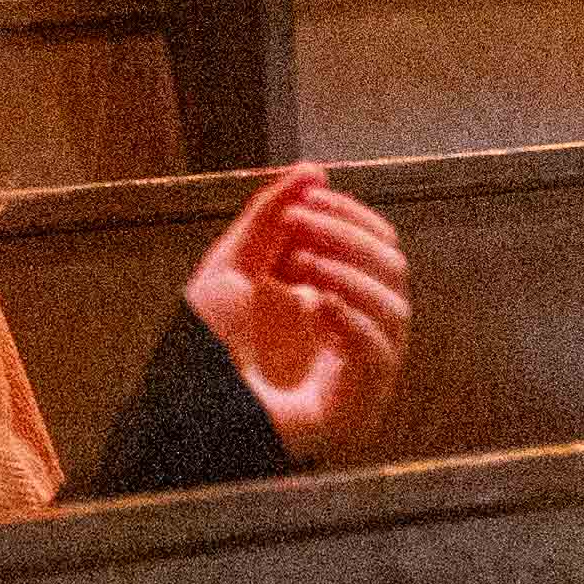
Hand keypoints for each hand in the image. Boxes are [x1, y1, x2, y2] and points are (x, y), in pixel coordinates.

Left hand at [180, 164, 413, 458]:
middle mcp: (356, 329)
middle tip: (296, 225)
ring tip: (297, 266)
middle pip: (393, 268)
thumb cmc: (206, 346)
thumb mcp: (231, 267)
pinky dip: (352, 321)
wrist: (186, 413)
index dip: (348, 214)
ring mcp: (361, 369)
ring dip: (348, 274)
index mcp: (335, 295)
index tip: (309, 197)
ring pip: (396, 308)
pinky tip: (316, 305)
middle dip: (346, 236)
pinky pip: (380, 355)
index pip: (376, 244)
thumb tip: (313, 170)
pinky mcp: (358, 405)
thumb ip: (268, 217)